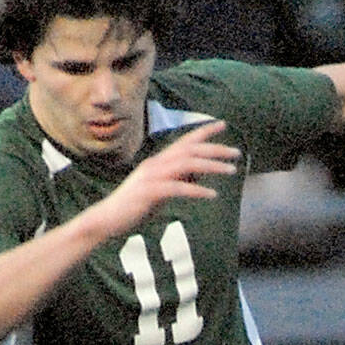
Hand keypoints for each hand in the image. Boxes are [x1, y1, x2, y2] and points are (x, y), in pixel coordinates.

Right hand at [91, 120, 239, 237]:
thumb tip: (199, 174)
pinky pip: (177, 188)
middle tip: (237, 152)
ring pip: (186, 164)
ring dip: (211, 166)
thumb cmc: (135, 207)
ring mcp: (152, 177)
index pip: (184, 141)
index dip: (204, 131)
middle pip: (189, 150)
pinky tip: (212, 195)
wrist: (107, 220)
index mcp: (159, 163)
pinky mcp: (149, 192)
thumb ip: (178, 181)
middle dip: (215, 149)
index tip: (223, 124)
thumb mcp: (161, 191)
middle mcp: (156, 164)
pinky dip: (196, 190)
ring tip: (231, 171)